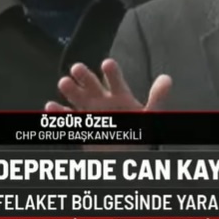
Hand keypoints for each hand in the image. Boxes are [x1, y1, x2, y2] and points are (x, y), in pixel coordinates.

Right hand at [45, 59, 171, 150]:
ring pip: (78, 98)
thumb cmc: (138, 132)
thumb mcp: (150, 115)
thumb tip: (167, 79)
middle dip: (85, 77)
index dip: (111, 72)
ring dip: (71, 90)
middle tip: (78, 68)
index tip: (107, 63)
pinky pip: (69, 118)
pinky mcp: (82, 126)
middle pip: (93, 86)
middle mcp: (104, 101)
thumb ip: (157, 97)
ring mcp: (91, 112)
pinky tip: (52, 106)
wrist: (126, 155)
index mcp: (120, 96)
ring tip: (64, 82)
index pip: (116, 80)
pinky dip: (59, 113)